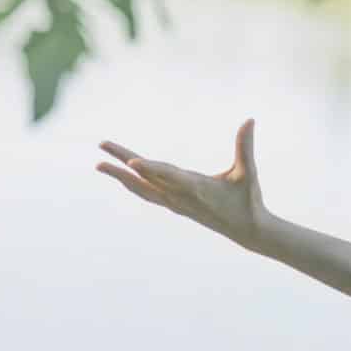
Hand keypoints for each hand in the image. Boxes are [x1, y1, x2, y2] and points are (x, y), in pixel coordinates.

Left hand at [96, 119, 270, 248]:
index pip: (169, 176)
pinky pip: (147, 194)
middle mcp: (180, 197)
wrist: (246, 231)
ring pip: (141, 189)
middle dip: (122, 163)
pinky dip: (133, 185)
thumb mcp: (248, 172)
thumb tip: (250, 120)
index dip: (150, 168)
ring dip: (120, 176)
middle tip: (101, 146)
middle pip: (145, 178)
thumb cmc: (248, 200)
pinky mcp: (175, 206)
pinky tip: (124, 179)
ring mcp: (175, 203)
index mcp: (197, 188)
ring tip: (100, 165)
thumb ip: (245, 146)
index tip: (131, 162)